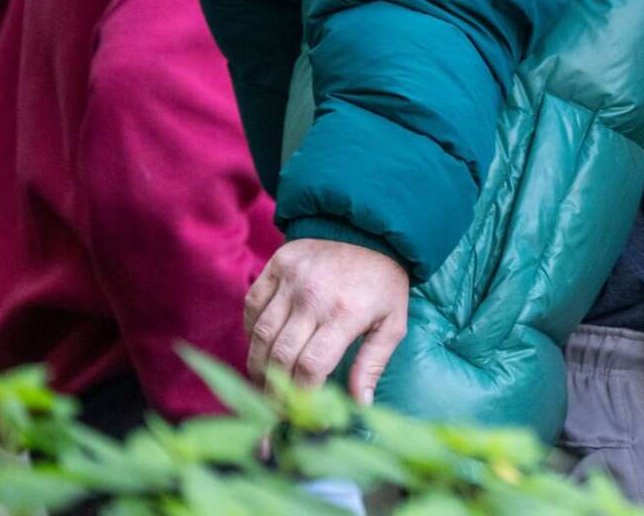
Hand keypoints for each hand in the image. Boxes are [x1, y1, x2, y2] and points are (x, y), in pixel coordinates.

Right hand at [243, 238, 407, 403]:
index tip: (298, 414)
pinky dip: (251, 330)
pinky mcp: (278, 265)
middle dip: (274, 390)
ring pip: (260, 334)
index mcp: (345, 314)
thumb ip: (373, 364)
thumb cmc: (383, 283)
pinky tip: (261, 345)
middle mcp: (314, 297)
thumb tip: (359, 404)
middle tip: (274, 408)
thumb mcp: (392, 323)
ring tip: (265, 383)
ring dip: (258, 365)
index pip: (310, 367)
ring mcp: (292, 279)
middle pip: (280, 356)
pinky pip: (251, 305)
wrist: (371, 229)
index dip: (300, 396)